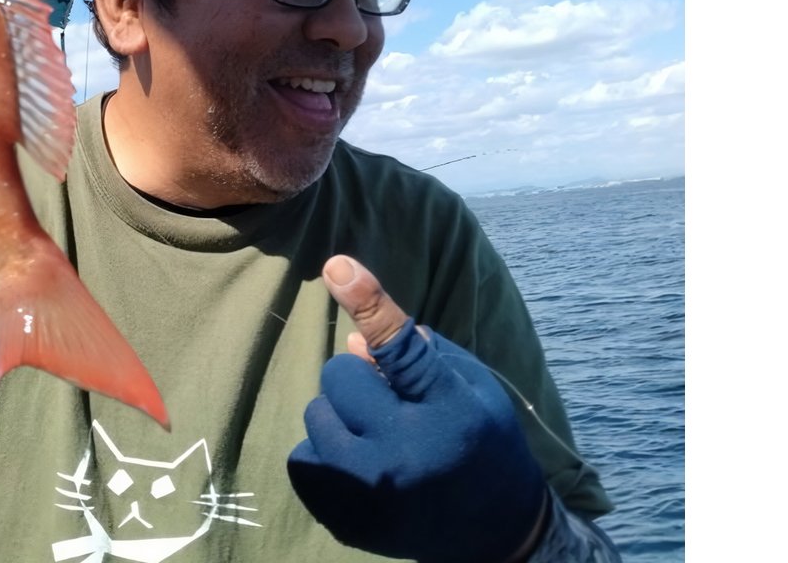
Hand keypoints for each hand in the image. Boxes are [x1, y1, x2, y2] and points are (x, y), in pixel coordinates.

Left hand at [287, 255, 548, 562]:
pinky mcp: (345, 520)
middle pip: (340, 375)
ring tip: (374, 438)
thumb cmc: (484, 442)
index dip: (368, 302)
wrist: (498, 534)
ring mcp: (371, 493)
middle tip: (389, 403)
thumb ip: (418, 354)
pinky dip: (324, 453)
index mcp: (448, 410)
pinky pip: (302, 458)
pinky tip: (358, 465)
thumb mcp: (472, 387)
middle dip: (358, 379)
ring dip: (338, 417)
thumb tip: (353, 340)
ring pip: (316, 416)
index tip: (336, 265)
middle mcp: (406, 453)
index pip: (400, 346)